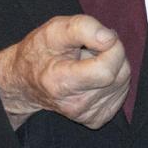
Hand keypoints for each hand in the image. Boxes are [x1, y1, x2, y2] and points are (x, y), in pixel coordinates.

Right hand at [0, 15, 129, 129]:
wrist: (24, 82)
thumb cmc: (40, 52)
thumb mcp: (54, 29)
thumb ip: (83, 27)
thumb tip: (110, 38)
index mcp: (62, 82)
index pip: (106, 70)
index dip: (111, 47)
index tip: (98, 38)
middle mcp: (75, 104)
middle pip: (119, 75)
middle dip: (111, 54)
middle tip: (89, 50)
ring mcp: (86, 114)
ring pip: (123, 82)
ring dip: (112, 66)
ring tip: (87, 63)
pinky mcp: (95, 119)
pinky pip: (120, 94)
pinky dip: (113, 81)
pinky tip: (93, 77)